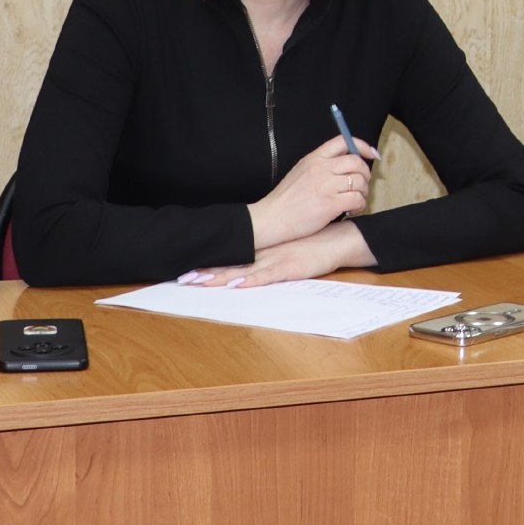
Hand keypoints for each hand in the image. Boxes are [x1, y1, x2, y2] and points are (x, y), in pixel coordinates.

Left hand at [178, 221, 375, 287]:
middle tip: (183, 279)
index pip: (233, 257)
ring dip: (219, 277)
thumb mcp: (290, 248)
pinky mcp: (290, 268)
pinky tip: (235, 284)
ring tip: (197, 282)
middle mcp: (266, 253)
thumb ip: (273, 255)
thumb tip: (256, 263)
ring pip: (243, 270)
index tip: (190, 269)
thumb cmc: (317, 244)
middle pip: (231, 264)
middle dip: (206, 272)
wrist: (340, 239)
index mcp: (265, 250)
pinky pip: (267, 276)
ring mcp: (277, 260)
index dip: (212, 263)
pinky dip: (250, 280)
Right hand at [249, 134, 380, 246]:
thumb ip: (321, 165)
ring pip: (359, 181)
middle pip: (356, 162)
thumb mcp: (301, 171)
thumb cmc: (287, 199)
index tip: (372, 154)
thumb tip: (346, 164)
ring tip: (356, 200)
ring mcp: (325, 186)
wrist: (272, 218)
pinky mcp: (330, 204)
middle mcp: (321, 168)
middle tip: (362, 185)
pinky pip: (357, 199)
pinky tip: (352, 210)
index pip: (343, 141)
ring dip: (364, 192)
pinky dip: (360, 205)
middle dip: (365, 174)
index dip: (362, 146)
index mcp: (314, 158)